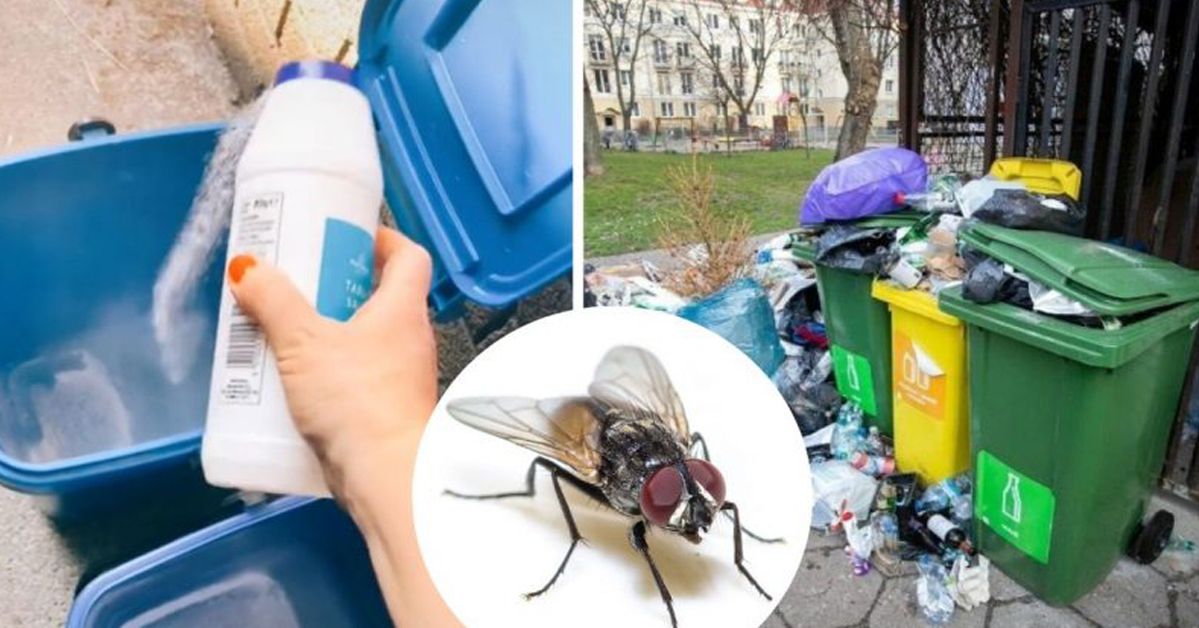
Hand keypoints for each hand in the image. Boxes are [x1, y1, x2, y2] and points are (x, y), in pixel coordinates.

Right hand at [225, 226, 437, 497]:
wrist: (388, 478)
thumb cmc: (357, 402)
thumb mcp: (304, 343)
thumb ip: (274, 303)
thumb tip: (248, 267)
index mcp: (402, 310)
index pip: (408, 257)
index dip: (383, 239)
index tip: (349, 236)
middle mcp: (411, 340)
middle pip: (383, 298)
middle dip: (341, 288)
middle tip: (300, 284)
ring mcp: (403, 379)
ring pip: (368, 341)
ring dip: (333, 333)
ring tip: (287, 333)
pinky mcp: (387, 413)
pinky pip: (359, 380)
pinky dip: (332, 374)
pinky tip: (296, 384)